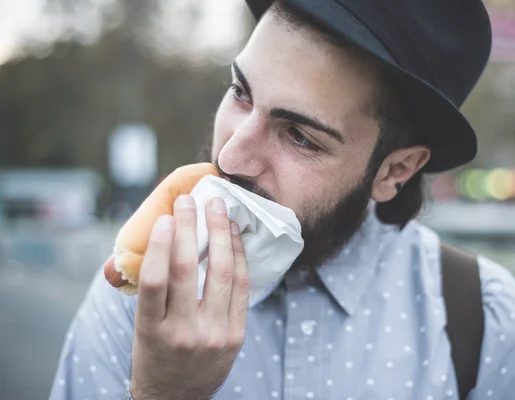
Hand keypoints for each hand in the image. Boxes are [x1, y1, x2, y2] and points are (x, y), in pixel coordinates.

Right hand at [129, 195, 248, 399]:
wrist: (177, 397)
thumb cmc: (154, 354)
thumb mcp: (141, 328)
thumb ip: (148, 291)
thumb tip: (151, 243)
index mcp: (152, 330)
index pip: (155, 281)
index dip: (161, 244)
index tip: (167, 218)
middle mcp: (184, 332)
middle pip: (188, 271)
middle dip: (191, 229)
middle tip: (190, 201)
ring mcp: (214, 334)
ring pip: (221, 274)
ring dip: (221, 235)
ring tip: (218, 209)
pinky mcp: (235, 336)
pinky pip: (240, 287)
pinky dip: (238, 257)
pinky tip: (234, 236)